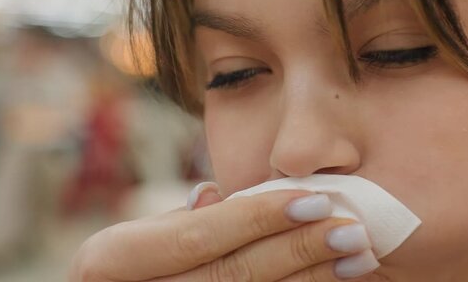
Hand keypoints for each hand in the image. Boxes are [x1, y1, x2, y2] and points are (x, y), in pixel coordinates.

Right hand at [69, 183, 378, 280]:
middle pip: (233, 273)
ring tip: (357, 257)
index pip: (200, 236)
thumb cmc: (121, 274)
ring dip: (310, 279)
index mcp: (110, 260)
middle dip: (298, 249)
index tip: (316, 200)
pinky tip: (332, 281)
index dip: (259, 217)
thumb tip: (214, 194)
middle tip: (352, 229)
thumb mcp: (130, 243)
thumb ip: (177, 224)